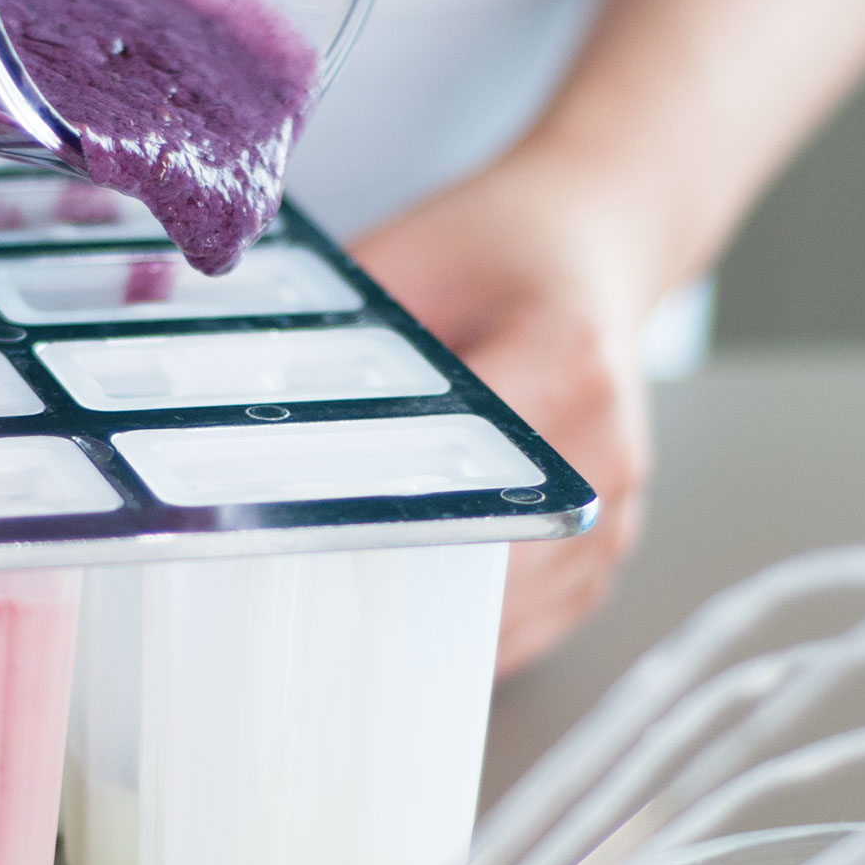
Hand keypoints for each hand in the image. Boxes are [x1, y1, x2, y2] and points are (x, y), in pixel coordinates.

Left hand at [350, 152, 659, 675]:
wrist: (590, 242)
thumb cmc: (497, 250)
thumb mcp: (404, 256)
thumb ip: (338, 330)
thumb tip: (243, 397)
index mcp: (562, 355)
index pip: (467, 462)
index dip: (388, 508)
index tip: (319, 535)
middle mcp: (605, 439)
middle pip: (492, 556)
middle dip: (405, 575)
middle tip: (316, 588)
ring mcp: (621, 500)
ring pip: (516, 606)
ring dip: (439, 614)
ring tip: (363, 603)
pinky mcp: (615, 539)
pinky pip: (542, 619)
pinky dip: (479, 622)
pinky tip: (421, 606)